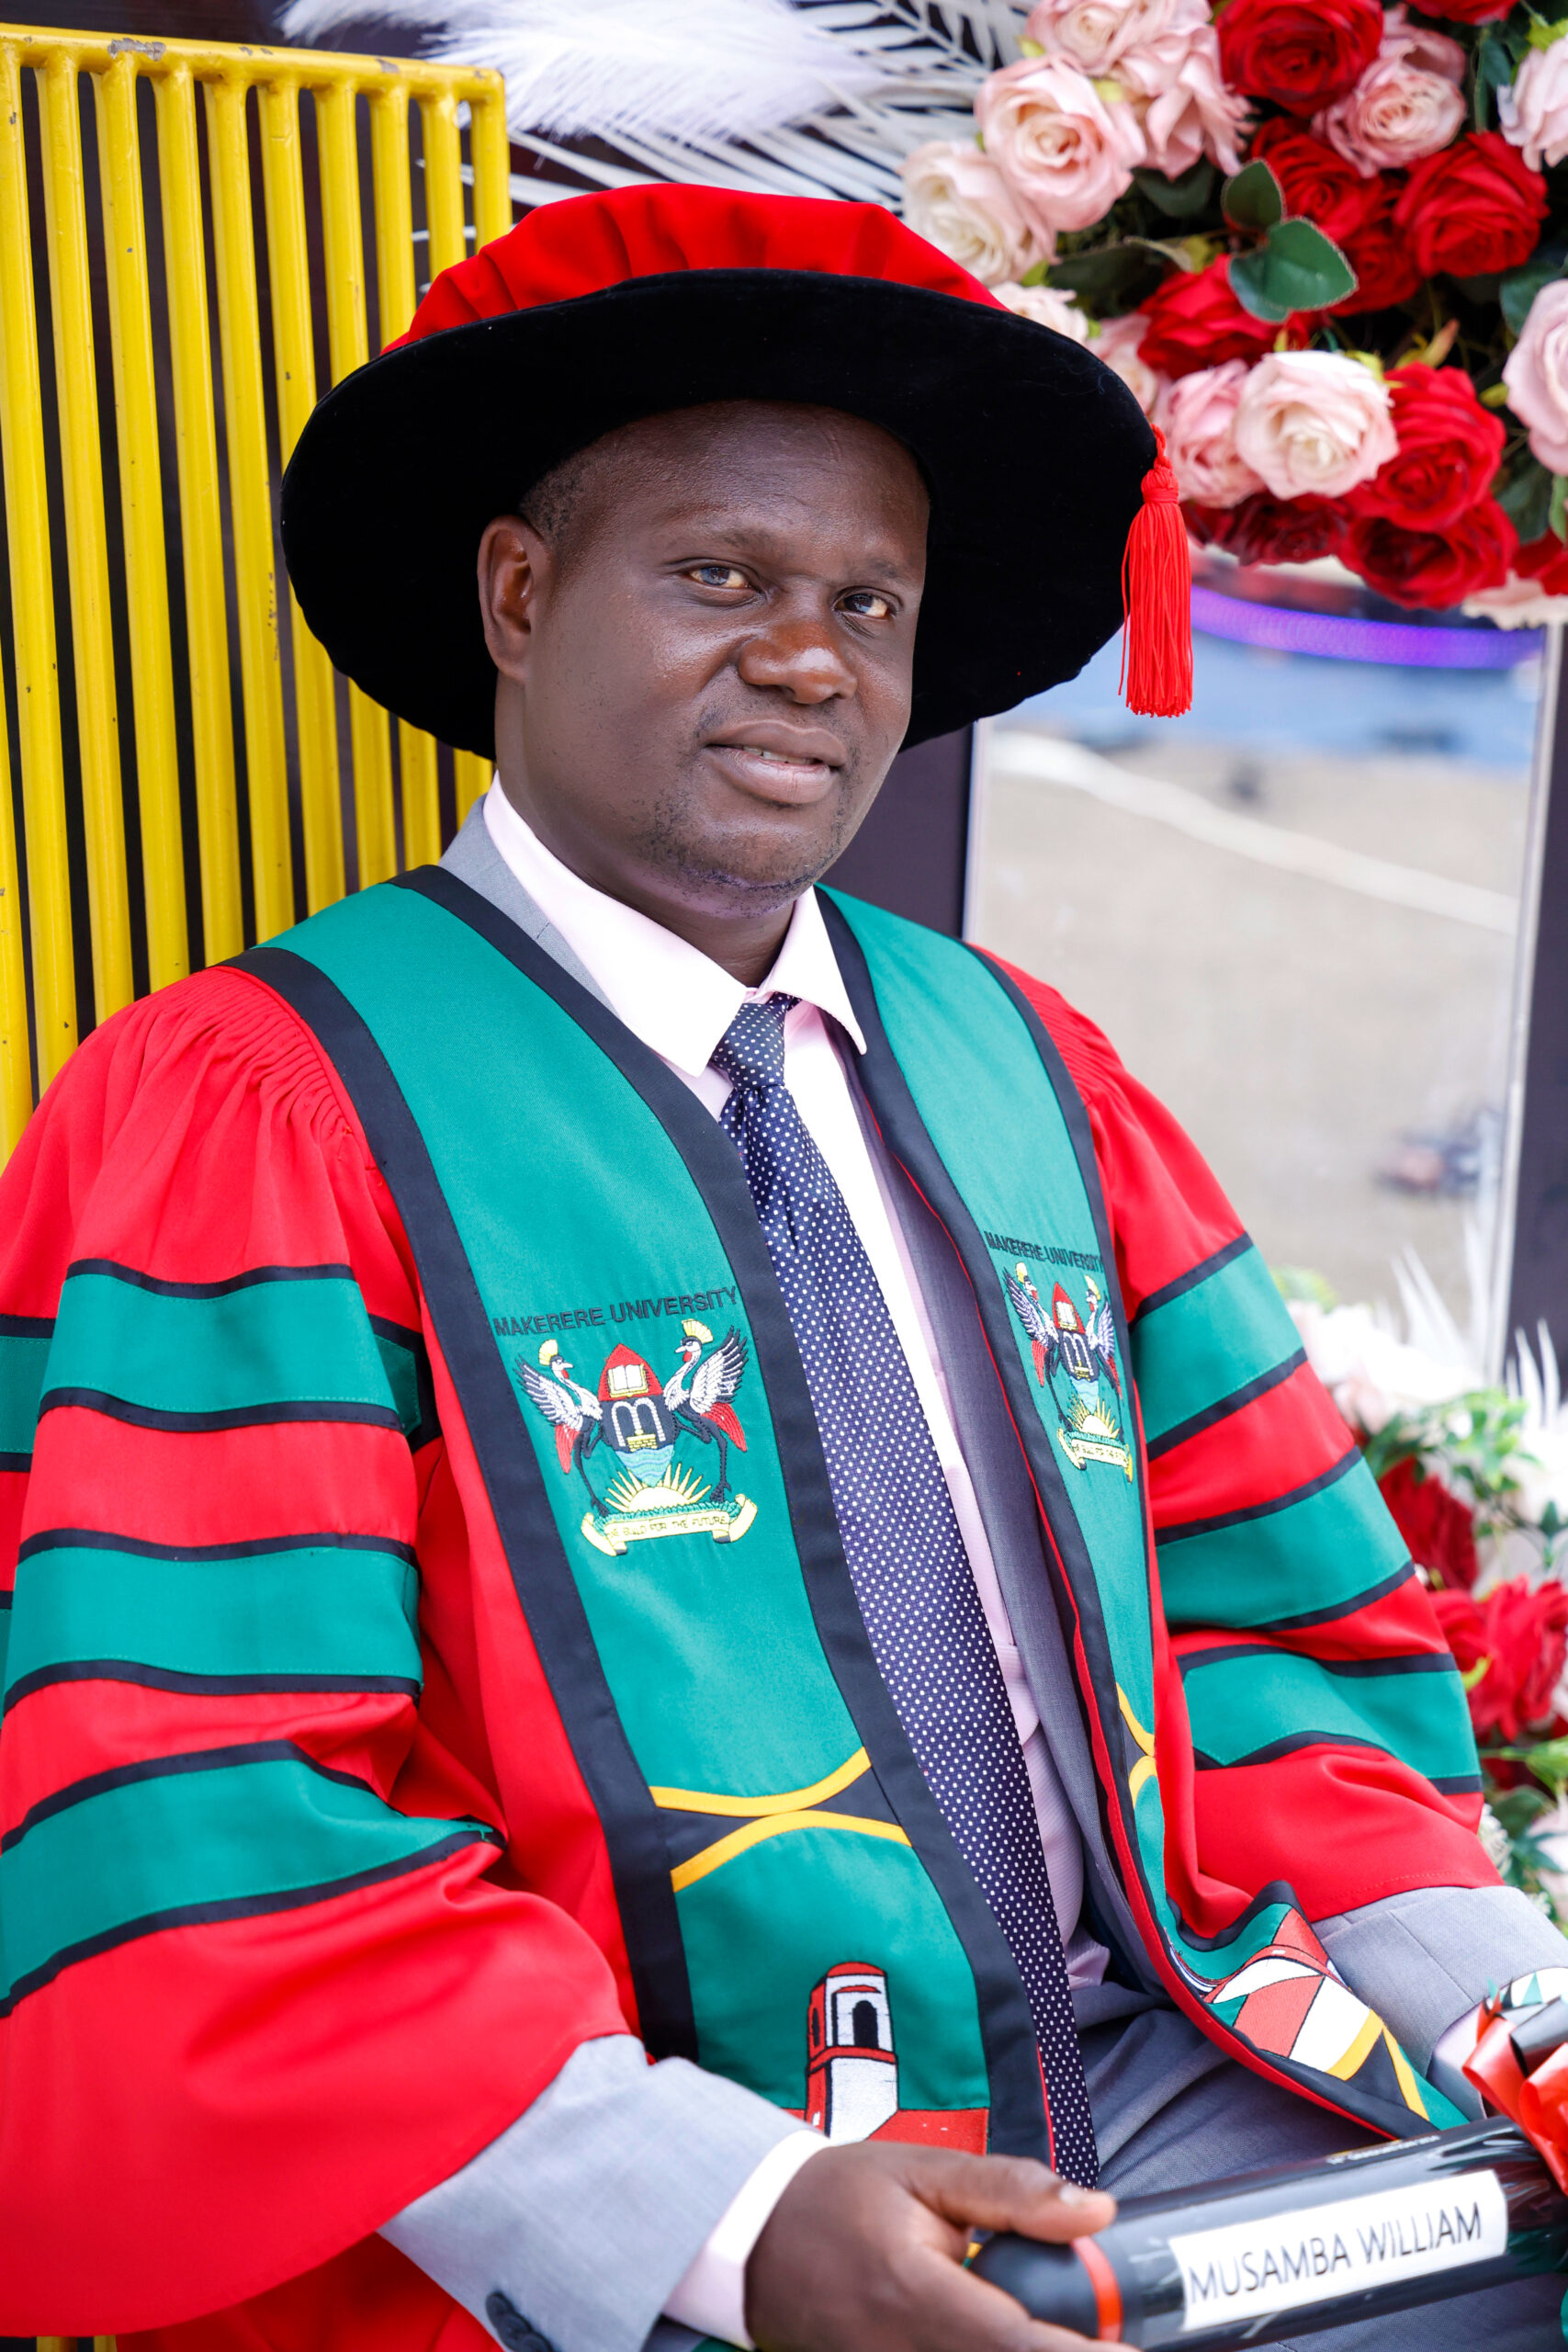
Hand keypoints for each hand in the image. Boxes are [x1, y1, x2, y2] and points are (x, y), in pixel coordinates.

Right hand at [743, 2141, 1127, 2351]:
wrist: (751, 2235)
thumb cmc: (839, 2196)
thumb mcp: (923, 2169)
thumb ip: (1010, 2190)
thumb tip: (1096, 2210)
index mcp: (914, 2293)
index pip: (1014, 2345)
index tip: (1131, 2351)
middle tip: (1107, 2341)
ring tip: (1064, 2336)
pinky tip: (1013, 2340)